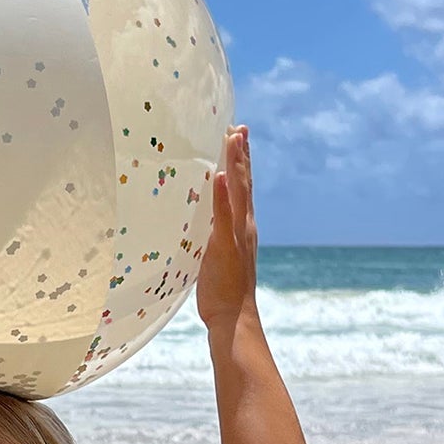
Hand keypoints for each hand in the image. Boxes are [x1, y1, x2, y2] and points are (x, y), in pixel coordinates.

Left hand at [194, 123, 257, 331]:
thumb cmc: (222, 292)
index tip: (237, 136)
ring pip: (238, 192)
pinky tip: (220, 175)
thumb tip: (200, 228)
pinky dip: (223, 195)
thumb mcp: (216, 258)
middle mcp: (244, 227)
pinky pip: (223, 216)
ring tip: (233, 137)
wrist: (234, 317)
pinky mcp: (225, 247)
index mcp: (242, 228)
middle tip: (238, 126)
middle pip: (244, 183)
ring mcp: (236, 236)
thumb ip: (211, 240)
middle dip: (241, 154)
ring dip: (236, 164)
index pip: (242, 188)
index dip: (241, 162)